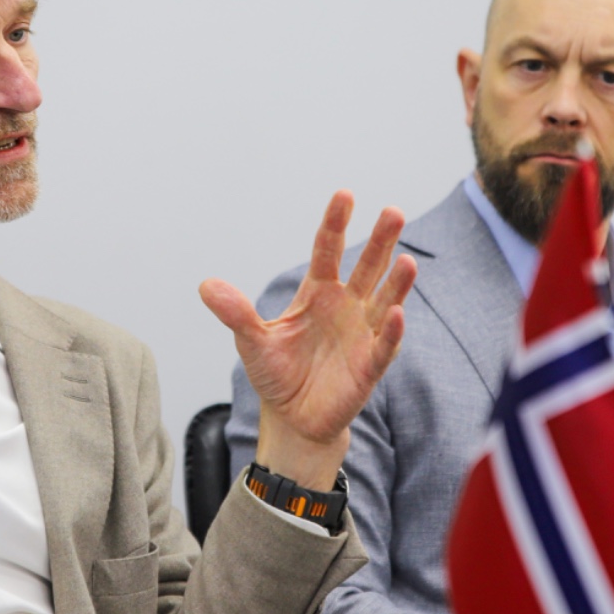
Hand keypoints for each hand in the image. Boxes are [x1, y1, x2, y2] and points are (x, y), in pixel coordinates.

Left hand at [200, 192, 415, 492]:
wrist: (293, 418)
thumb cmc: (277, 373)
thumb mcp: (252, 341)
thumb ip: (235, 313)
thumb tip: (205, 285)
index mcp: (318, 292)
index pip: (327, 250)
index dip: (335, 223)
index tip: (345, 195)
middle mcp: (346, 306)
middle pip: (366, 267)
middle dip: (380, 241)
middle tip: (393, 212)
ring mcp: (362, 334)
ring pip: (384, 301)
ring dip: (396, 282)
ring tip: (407, 260)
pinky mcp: (370, 366)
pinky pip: (384, 345)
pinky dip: (392, 331)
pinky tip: (397, 313)